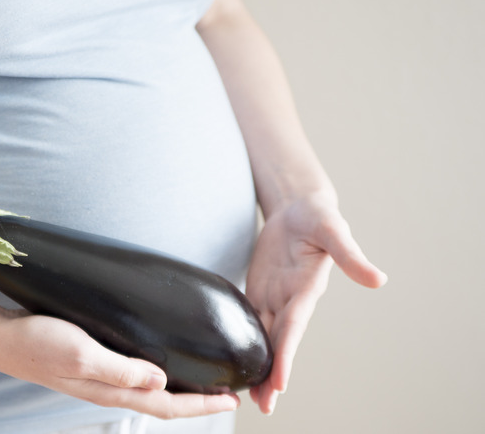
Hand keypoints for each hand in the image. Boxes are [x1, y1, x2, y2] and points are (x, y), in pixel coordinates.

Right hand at [0, 313, 240, 418]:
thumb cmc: (36, 343)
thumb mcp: (80, 353)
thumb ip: (120, 370)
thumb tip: (161, 382)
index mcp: (110, 391)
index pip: (166, 406)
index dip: (200, 405)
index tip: (231, 399)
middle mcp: (108, 389)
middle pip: (162, 403)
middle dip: (197, 401)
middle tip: (226, 392)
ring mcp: (99, 379)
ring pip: (148, 391)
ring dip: (179, 390)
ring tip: (201, 380)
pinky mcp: (91, 364)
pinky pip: (133, 376)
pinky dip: (155, 374)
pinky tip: (157, 361)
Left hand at [245, 194, 386, 413]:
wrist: (298, 209)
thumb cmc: (318, 217)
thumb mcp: (333, 230)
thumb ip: (350, 255)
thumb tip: (379, 279)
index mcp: (307, 290)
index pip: (294, 328)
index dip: (287, 355)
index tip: (281, 383)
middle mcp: (291, 300)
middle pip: (279, 342)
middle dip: (272, 374)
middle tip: (264, 406)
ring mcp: (274, 297)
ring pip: (263, 337)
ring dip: (259, 366)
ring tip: (252, 397)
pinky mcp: (259, 290)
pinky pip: (249, 319)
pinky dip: (244, 342)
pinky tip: (237, 362)